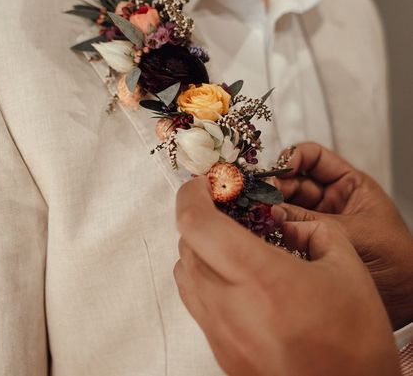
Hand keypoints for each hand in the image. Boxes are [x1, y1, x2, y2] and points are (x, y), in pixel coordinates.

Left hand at [174, 177, 399, 375]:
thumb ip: (313, 230)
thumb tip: (285, 220)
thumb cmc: (355, 343)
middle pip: (186, 246)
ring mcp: (221, 335)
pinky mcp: (221, 355)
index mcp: (261, 278)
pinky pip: (196, 304)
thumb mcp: (347, 268)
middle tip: (222, 208)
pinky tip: (235, 277)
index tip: (203, 185)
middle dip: (198, 218)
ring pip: (184, 275)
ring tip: (228, 241)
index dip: (191, 195)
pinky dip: (204, 279)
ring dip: (198, 248)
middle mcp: (230, 307)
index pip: (197, 224)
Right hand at [275, 142, 412, 329]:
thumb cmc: (398, 260)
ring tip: (261, 214)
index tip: (279, 169)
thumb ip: (313, 222)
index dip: (294, 158)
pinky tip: (264, 230)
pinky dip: (272, 229)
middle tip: (263, 197)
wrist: (407, 300)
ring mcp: (317, 222)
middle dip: (277, 186)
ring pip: (286, 206)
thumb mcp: (357, 233)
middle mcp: (330, 200)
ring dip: (272, 208)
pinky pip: (286, 230)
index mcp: (349, 185)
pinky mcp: (307, 245)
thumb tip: (273, 212)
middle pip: (294, 181)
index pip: (314, 158)